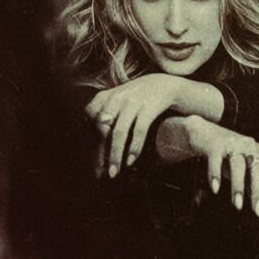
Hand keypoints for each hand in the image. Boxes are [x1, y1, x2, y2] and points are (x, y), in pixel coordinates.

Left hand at [85, 73, 224, 176]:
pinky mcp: (149, 107)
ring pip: (119, 131)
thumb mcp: (121, 100)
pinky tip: (131, 160)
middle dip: (100, 153)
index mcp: (108, 95)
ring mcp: (134, 101)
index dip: (90, 138)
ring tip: (114, 172)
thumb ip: (106, 113)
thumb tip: (96, 135)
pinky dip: (134, 147)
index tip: (94, 157)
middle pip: (103, 128)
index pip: (91, 118)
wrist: (169, 85)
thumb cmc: (142, 97)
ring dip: (115, 155)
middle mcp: (118, 97)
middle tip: (100, 173)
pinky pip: (139, 130)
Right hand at [187, 117, 258, 215]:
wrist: (202, 132)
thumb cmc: (227, 153)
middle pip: (257, 168)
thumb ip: (254, 185)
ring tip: (237, 205)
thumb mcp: (243, 169)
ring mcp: (232, 143)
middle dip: (258, 190)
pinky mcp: (214, 144)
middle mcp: (249, 145)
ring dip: (238, 186)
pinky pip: (216, 160)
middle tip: (258, 211)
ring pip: (238, 165)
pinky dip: (216, 174)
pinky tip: (215, 188)